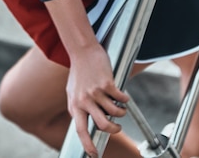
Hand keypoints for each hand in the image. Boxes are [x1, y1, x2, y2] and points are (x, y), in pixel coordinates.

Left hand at [66, 42, 127, 156]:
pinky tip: (124, 97)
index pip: (80, 130)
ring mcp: (95, 92)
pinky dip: (125, 100)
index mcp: (74, 105)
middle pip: (103, 125)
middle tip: (117, 127)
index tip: (94, 155)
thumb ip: (78, 107)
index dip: (88, 145)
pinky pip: (121, 98)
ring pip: (115, 113)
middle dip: (114, 130)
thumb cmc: (79, 71)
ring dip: (121, 113)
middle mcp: (84, 100)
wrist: (82, 50)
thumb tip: (85, 123)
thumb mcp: (73, 92)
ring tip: (120, 108)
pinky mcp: (106, 83)